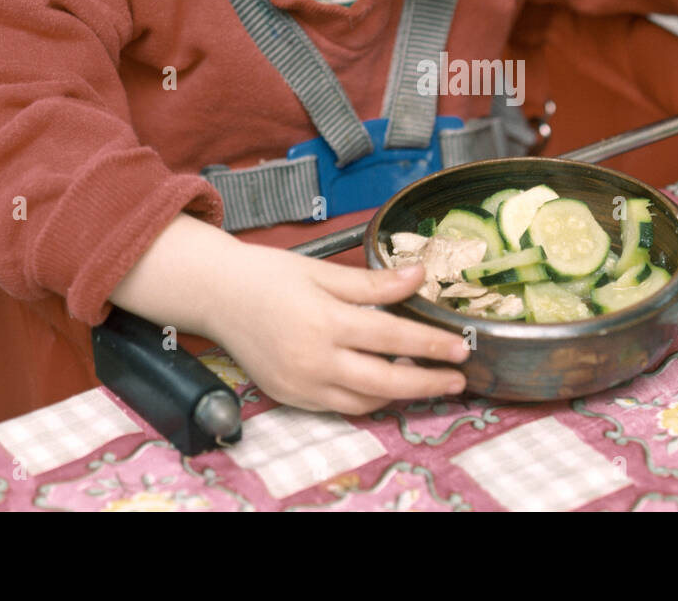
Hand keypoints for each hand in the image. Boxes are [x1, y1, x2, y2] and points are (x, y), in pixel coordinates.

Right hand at [208, 246, 469, 414]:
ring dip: (399, 394)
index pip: (393, 337)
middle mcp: (314, 359)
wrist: (216, 295)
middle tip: (458, 378)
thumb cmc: (268, 276)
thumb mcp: (323, 271)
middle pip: (386, 381)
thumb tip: (418, 276)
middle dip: (428, 383)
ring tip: (426, 379)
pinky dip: (367, 399)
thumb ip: (374, 282)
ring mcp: (300, 383)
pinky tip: (385, 384)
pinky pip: (339, 407)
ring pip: (365, 401)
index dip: (431, 344)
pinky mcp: (289, 396)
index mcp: (325, 321)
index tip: (460, 348)